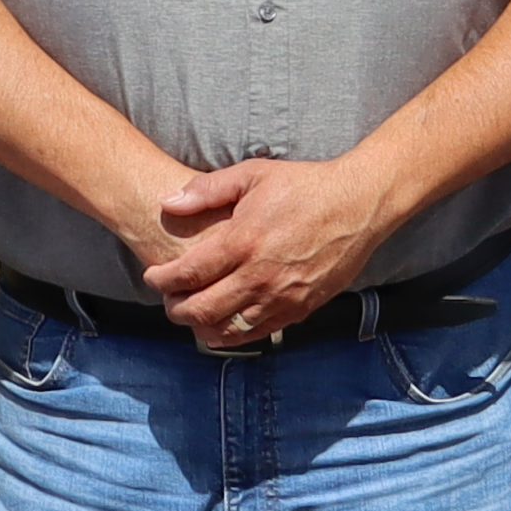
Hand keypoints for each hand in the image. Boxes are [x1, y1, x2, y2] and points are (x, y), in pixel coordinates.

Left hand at [146, 151, 411, 347]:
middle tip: (168, 301)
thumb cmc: (304, 186)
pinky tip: (221, 327)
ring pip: (228, 328)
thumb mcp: (253, 175)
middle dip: (176, 309)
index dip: (162, 280)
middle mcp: (260, 275)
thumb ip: (207, 189)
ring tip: (191, 314)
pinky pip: (258, 333)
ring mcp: (282, 296)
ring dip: (201, 326)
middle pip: (202, 308)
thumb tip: (168, 203)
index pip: (188, 273)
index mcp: (243, 240)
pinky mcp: (300, 309)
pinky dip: (233, 335)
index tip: (153, 277)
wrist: (358, 205)